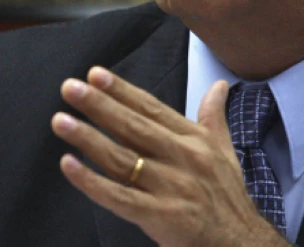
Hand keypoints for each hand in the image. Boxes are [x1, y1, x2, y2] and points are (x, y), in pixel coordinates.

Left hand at [51, 67, 286, 246]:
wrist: (242, 244)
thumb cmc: (228, 198)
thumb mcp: (225, 151)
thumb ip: (213, 116)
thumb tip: (219, 85)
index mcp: (193, 140)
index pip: (152, 109)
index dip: (122, 91)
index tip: (95, 75)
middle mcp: (182, 158)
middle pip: (133, 127)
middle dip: (100, 106)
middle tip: (70, 88)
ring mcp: (170, 188)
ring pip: (122, 159)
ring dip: (89, 138)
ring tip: (61, 121)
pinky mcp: (161, 216)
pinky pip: (119, 197)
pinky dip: (92, 182)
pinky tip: (69, 166)